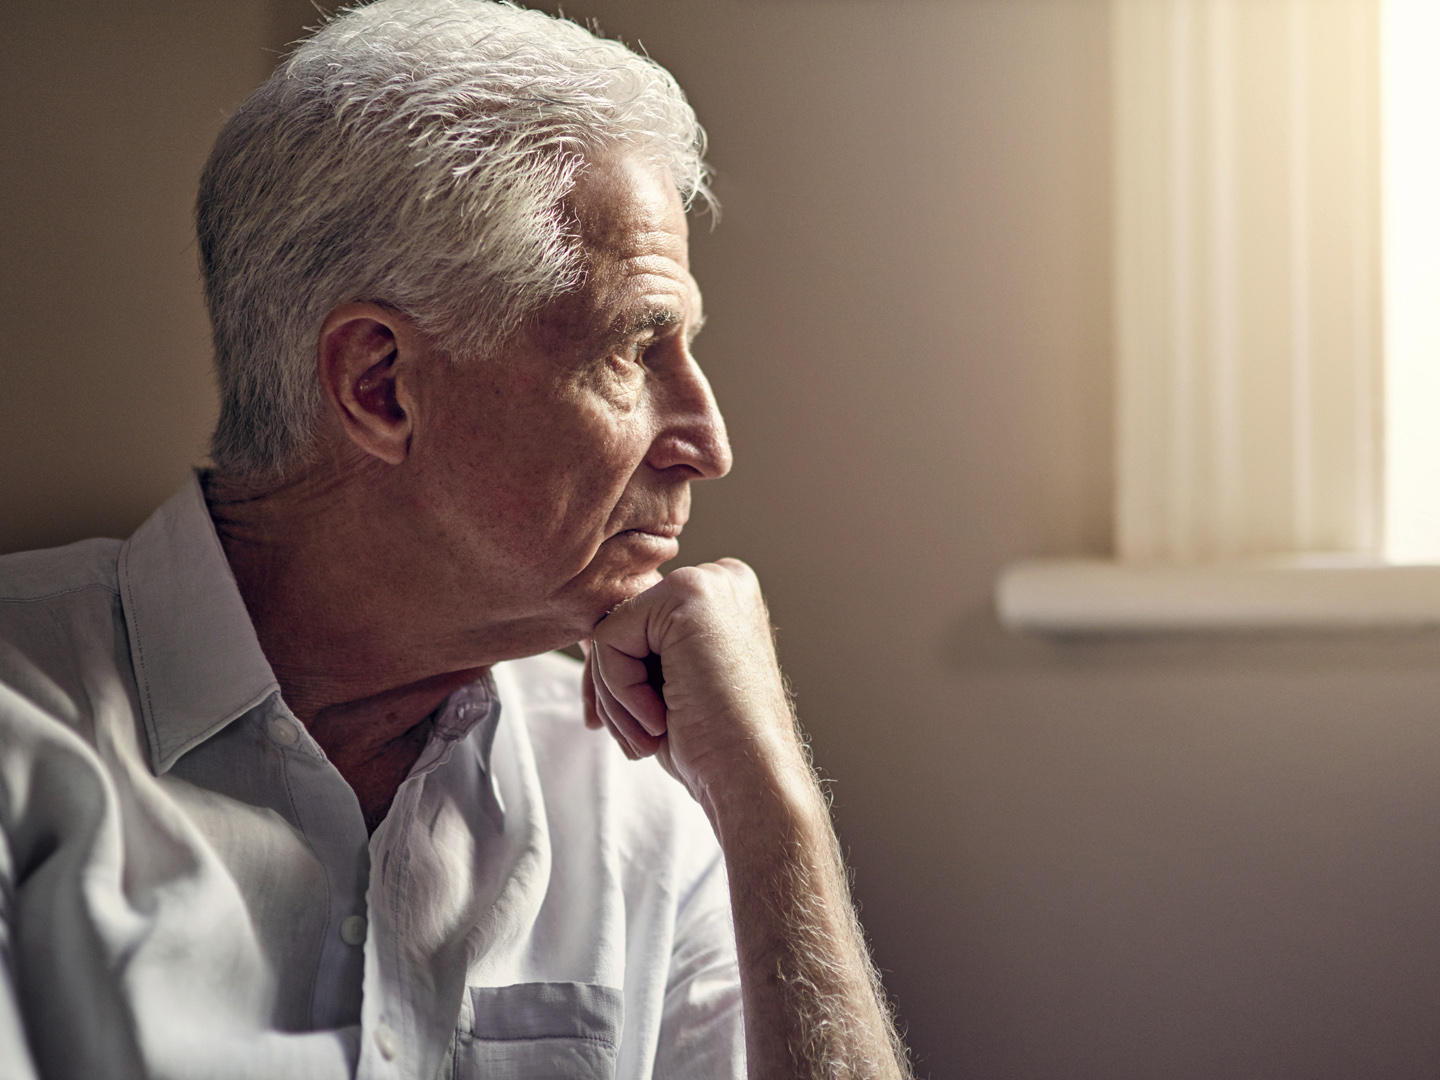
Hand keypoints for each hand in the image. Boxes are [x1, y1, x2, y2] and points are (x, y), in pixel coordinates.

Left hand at [581, 559, 804, 814]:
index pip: (636, 624)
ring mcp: (707, 581)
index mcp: (721, 599)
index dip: (618, 681)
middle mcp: (719, 579)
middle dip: (611, 689)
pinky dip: (619, 691)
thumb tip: (584, 636)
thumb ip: (635, 651)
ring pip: (609, 632)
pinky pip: (608, 638)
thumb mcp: (667, 687)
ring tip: (652, 736)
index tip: (628, 731)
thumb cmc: (712, 747)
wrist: (751, 778)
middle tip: (638, 742)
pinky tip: (659, 719)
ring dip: (616, 699)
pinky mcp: (687, 595)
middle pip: (619, 623)